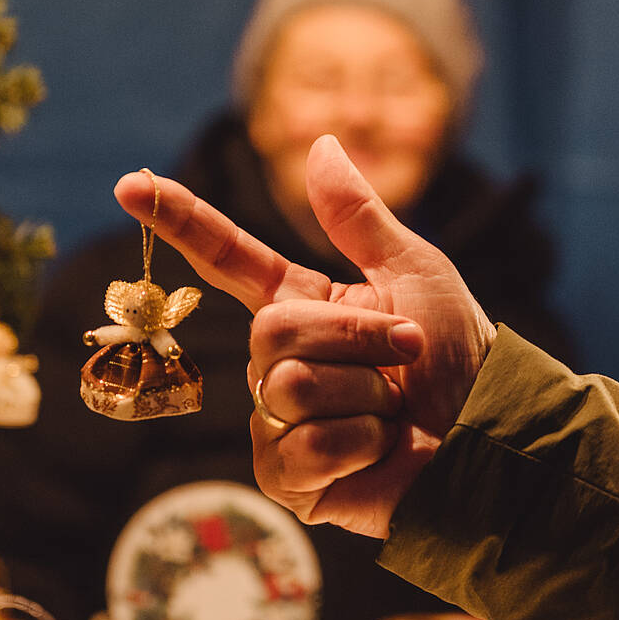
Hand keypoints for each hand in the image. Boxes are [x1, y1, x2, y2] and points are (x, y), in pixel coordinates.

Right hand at [115, 135, 494, 536]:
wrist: (489, 439)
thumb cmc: (459, 358)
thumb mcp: (415, 274)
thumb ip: (358, 217)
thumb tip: (320, 141)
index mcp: (302, 304)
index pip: (227, 258)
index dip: (180, 221)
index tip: (129, 185)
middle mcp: (277, 362)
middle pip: (272, 331)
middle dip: (354, 338)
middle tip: (405, 355)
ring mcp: (276, 422)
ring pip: (287, 387)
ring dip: (364, 397)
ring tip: (393, 412)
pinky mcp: (286, 478)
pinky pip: (300, 448)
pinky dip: (357, 445)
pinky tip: (377, 453)